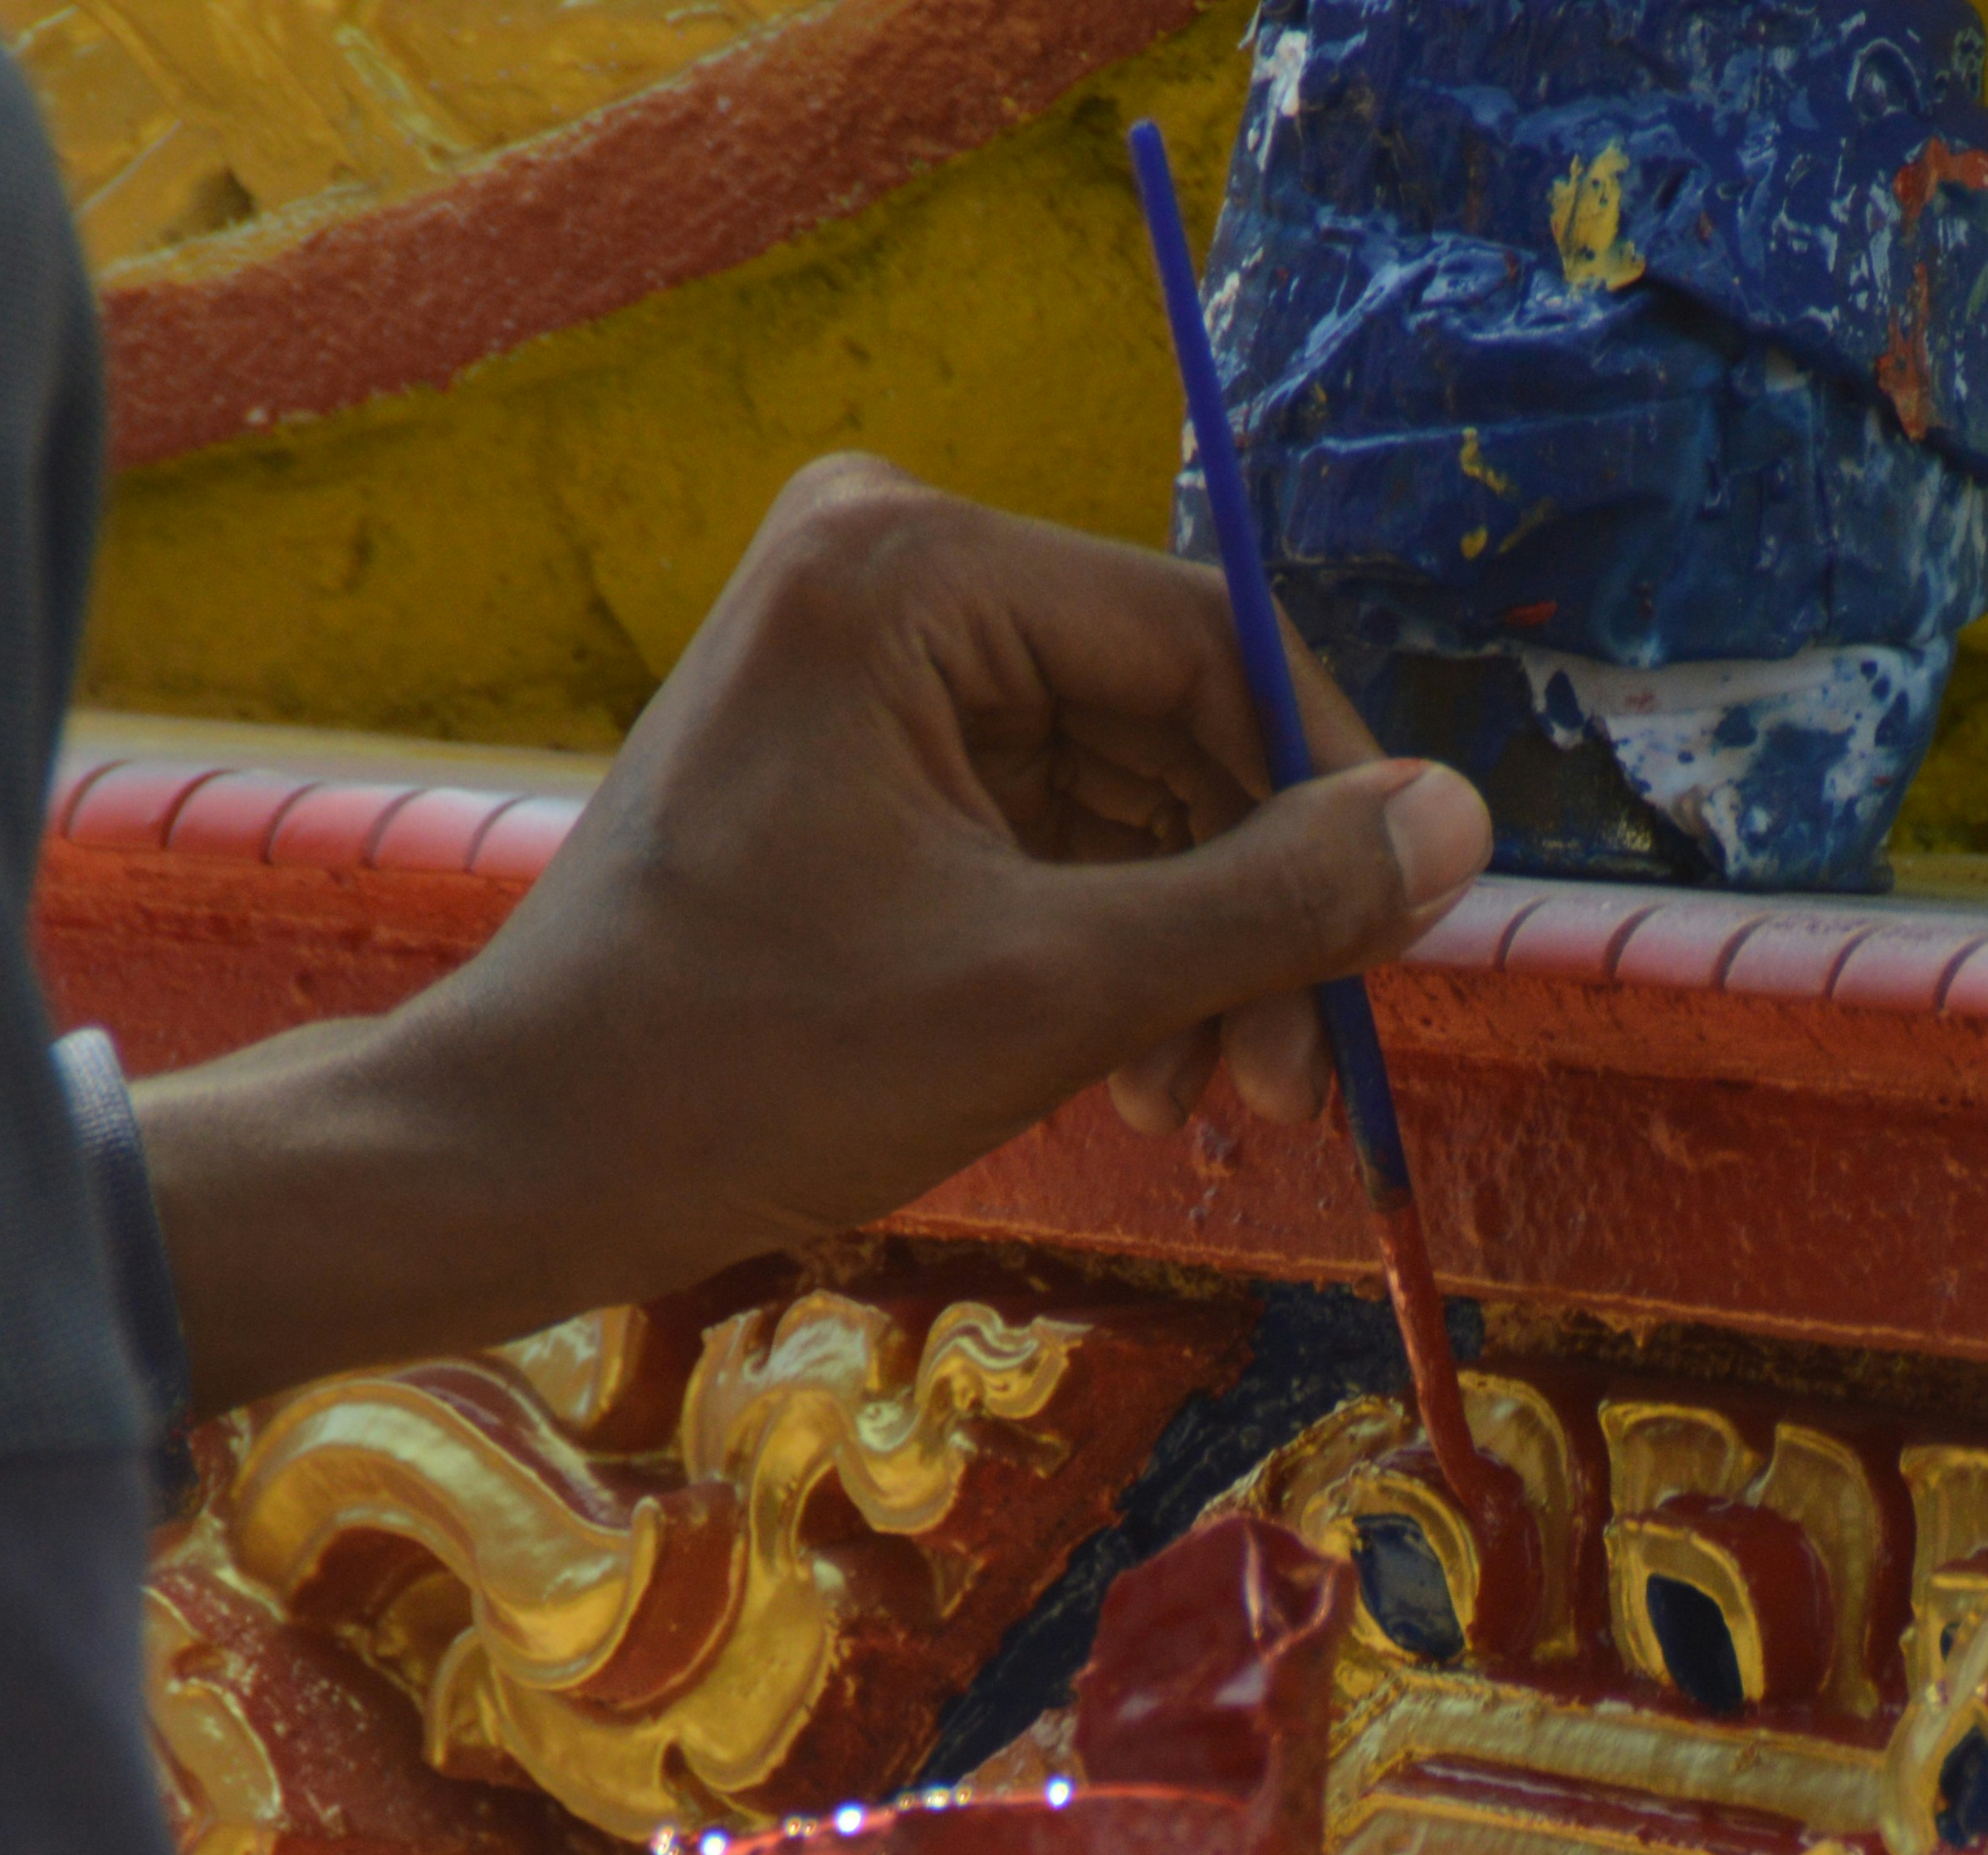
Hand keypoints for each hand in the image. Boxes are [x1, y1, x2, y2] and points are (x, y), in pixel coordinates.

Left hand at [138, 455, 1495, 1415]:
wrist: (526, 1155)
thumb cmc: (754, 1065)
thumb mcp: (1053, 993)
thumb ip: (1270, 904)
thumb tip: (1461, 826)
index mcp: (913, 565)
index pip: (1209, 644)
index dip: (1331, 800)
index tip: (1399, 947)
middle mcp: (886, 567)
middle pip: (1167, 721)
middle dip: (1247, 906)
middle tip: (1297, 1078)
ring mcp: (863, 659)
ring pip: (1117, 791)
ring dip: (1186, 947)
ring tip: (1209, 1103)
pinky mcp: (854, 752)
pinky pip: (1041, 827)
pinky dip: (1104, 945)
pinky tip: (1136, 1072)